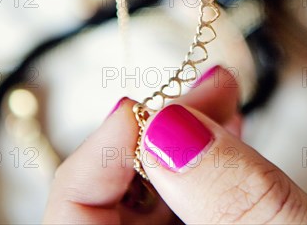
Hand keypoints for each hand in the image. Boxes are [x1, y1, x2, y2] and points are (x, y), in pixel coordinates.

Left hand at [43, 66, 306, 223]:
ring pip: (151, 198)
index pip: (73, 220)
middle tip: (204, 93)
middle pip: (111, 202)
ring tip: (223, 100)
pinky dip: (204, 166)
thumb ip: (233, 196)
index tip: (141, 110)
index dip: (97, 158)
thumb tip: (170, 128)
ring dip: (183, 141)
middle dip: (155, 137)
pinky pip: (184, 208)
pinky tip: (227, 134)